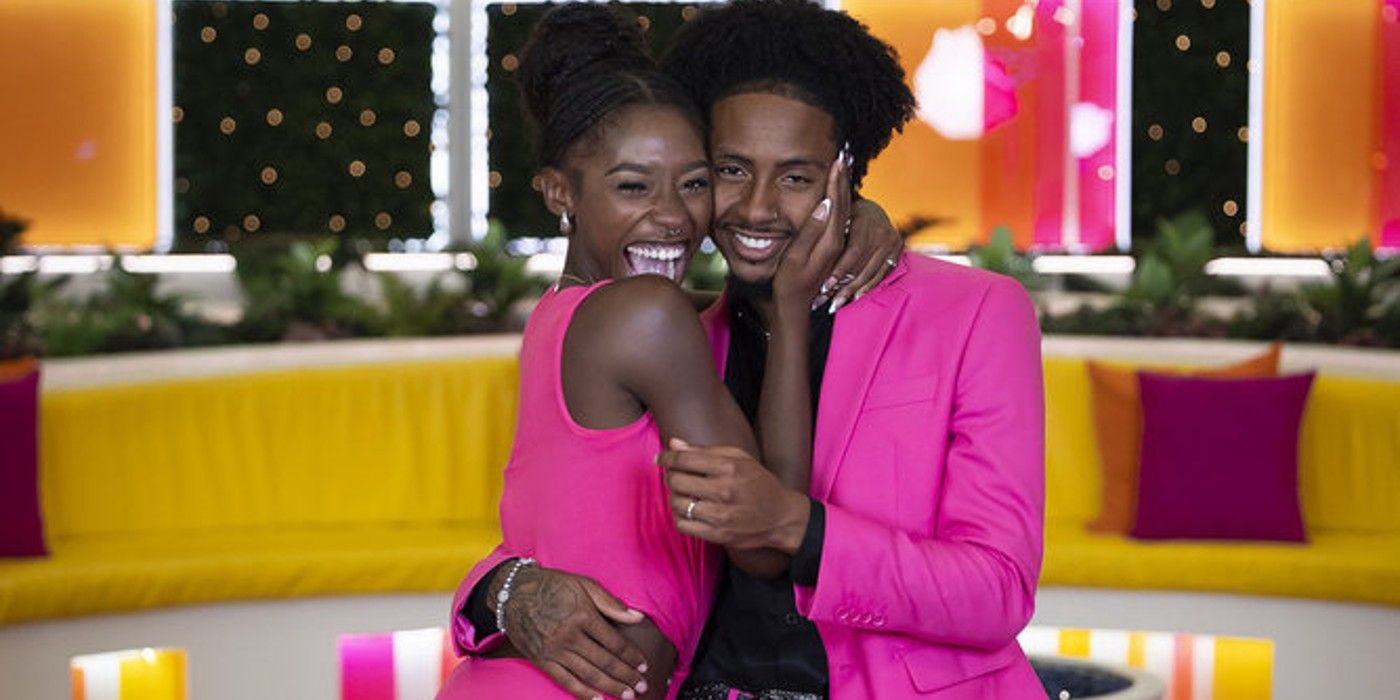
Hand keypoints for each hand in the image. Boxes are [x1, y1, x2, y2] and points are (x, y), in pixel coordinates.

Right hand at [498, 565, 650, 699]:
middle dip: (626, 676)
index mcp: (583, 615)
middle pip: (604, 661)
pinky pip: (564, 680)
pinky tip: (597, 699)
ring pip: (587, 674)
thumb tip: (637, 618)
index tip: (644, 666)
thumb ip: (610, 603)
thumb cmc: (552, 585)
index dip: (631, 656)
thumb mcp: (584, 583)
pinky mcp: (541, 660)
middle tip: (642, 687)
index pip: (614, 642)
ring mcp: (554, 650)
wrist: (512, 593)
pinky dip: (582, 692)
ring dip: (610, 687)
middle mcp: (569, 635)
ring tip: (626, 696)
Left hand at [658, 439, 810, 553]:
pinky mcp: (719, 534)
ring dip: (674, 497)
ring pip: (678, 504)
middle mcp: (725, 491)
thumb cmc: (759, 483)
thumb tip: (673, 443)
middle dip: (670, 476)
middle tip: (673, 476)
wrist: (782, 517)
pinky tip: (688, 510)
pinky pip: (684, 525)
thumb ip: (704, 451)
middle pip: (678, 481)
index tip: (660, 458)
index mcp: (730, 468)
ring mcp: (721, 515)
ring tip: (683, 493)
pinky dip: (680, 516)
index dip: (667, 458)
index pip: (685, 459)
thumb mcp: (739, 459)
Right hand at [772, 149, 851, 317]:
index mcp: (831, 240)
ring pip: (843, 210)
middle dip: (842, 178)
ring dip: (842, 187)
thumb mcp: (796, 258)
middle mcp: (837, 241)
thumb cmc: (790, 283)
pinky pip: (839, 218)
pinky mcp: (831, 247)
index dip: (836, 181)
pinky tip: (836, 193)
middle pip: (843, 203)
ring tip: (842, 168)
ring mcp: (835, 245)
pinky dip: (838, 201)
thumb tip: (824, 205)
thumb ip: (811, 231)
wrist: (795, 306)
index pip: (836, 203)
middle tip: (844, 155)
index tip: (836, 160)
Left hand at [824, 198, 903, 312]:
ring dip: (852, 292)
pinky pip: (881, 274)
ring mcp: (892, 242)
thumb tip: (797, 243)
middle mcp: (882, 232)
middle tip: (824, 302)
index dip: (838, 271)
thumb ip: (823, 230)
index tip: (823, 287)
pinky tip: (854, 298)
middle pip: (861, 266)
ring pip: (870, 274)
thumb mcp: (835, 219)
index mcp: (865, 222)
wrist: (872, 210)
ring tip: (835, 305)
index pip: (852, 252)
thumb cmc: (844, 215)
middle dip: (842, 286)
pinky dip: (867, 287)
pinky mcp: (897, 251)